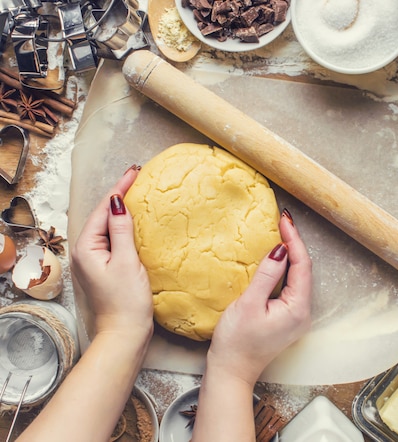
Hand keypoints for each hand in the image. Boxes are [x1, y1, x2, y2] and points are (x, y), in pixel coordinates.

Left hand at [71, 166, 152, 339]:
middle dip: (119, 195)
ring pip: (107, 226)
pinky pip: (112, 238)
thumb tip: (118, 201)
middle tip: (138, 177)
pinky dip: (123, 226)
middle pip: (102, 215)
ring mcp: (93, 260)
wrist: (124, 333)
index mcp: (86, 247)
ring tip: (138, 192)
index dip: (119, 189)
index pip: (103, 209)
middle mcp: (85, 251)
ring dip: (121, 209)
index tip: (134, 172)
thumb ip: (122, 230)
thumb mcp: (126, 261)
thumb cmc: (126, 301)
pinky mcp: (103, 267)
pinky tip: (134, 221)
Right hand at [207, 209, 312, 384]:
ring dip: (290, 255)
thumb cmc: (236, 342)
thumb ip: (266, 275)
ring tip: (280, 232)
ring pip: (298, 277)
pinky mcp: (287, 317)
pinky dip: (285, 269)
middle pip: (304, 269)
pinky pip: (290, 286)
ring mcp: (296, 316)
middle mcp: (303, 312)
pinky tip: (276, 258)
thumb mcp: (249, 303)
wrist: (231, 371)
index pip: (302, 265)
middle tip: (282, 221)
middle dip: (294, 243)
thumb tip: (281, 249)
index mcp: (298, 308)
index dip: (294, 239)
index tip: (284, 219)